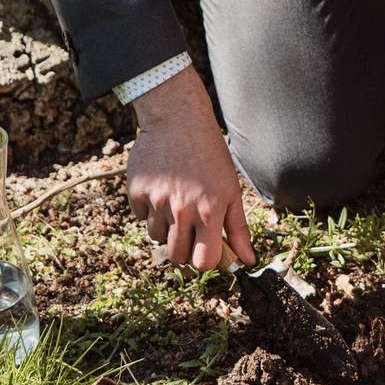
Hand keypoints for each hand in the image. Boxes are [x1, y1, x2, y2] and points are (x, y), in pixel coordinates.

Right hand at [127, 66, 254, 270]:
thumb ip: (238, 229)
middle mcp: (181, 210)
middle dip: (185, 250)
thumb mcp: (232, 191)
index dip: (206, 261)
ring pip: (157, 238)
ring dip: (167, 229)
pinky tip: (161, 190)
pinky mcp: (136, 191)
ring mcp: (156, 201)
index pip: (203, 263)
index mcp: (209, 212)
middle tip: (190, 231)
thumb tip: (249, 261)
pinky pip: (141, 217)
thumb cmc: (211, 157)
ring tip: (176, 204)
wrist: (178, 121)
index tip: (207, 251)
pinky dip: (150, 211)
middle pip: (177, 257)